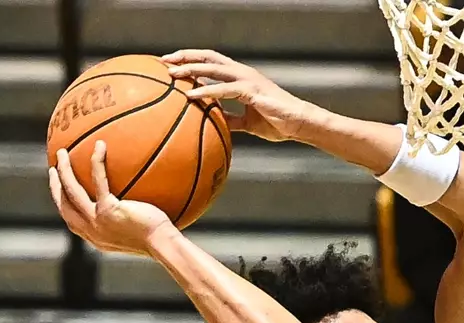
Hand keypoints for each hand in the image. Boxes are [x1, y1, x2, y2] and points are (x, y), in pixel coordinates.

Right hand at [49, 143, 173, 254]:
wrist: (163, 245)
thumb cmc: (160, 239)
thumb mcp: (139, 232)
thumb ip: (130, 219)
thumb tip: (138, 202)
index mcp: (96, 238)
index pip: (72, 220)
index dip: (63, 203)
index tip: (60, 188)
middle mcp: (92, 232)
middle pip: (64, 205)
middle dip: (55, 186)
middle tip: (53, 168)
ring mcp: (97, 222)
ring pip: (72, 191)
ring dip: (64, 171)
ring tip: (61, 152)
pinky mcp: (108, 211)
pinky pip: (98, 181)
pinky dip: (96, 162)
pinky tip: (99, 145)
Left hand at [163, 50, 314, 142]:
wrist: (298, 124)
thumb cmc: (276, 122)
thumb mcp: (247, 122)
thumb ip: (230, 119)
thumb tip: (214, 122)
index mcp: (241, 77)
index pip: (212, 62)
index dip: (192, 59)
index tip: (173, 63)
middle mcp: (243, 73)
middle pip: (209, 57)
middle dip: (186, 56)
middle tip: (165, 61)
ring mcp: (248, 80)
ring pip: (214, 69)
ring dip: (192, 69)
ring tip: (173, 74)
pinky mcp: (253, 92)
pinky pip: (225, 90)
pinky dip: (206, 91)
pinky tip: (191, 96)